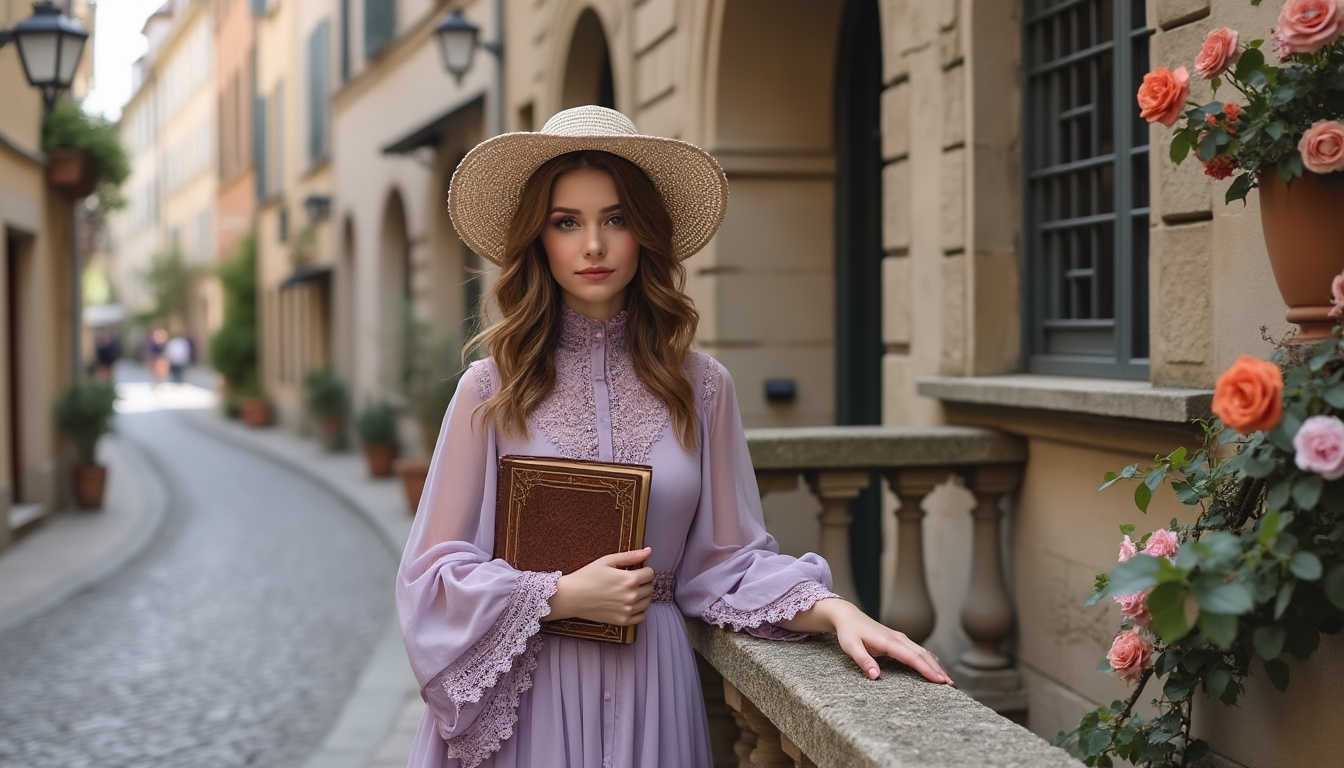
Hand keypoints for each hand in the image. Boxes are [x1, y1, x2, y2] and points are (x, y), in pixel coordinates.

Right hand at [546, 547, 654, 625]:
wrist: (571, 596)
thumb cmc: (587, 576)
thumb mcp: (607, 561)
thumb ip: (630, 556)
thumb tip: (649, 551)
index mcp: (629, 580)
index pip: (650, 574)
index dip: (643, 569)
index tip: (635, 570)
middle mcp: (631, 596)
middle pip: (650, 587)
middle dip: (644, 581)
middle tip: (631, 579)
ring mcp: (627, 610)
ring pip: (648, 601)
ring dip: (643, 595)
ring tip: (629, 590)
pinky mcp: (622, 621)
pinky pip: (641, 617)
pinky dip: (639, 610)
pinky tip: (629, 603)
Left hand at [827, 601, 952, 684]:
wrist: (848, 615)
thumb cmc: (849, 632)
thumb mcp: (851, 647)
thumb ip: (863, 661)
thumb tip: (875, 676)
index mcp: (888, 641)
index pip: (912, 657)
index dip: (927, 669)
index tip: (939, 680)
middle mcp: (898, 638)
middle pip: (922, 654)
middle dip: (937, 669)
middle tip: (950, 685)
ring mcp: (900, 638)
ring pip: (922, 651)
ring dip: (935, 665)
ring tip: (946, 679)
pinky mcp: (898, 640)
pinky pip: (917, 650)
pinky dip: (928, 659)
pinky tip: (935, 666)